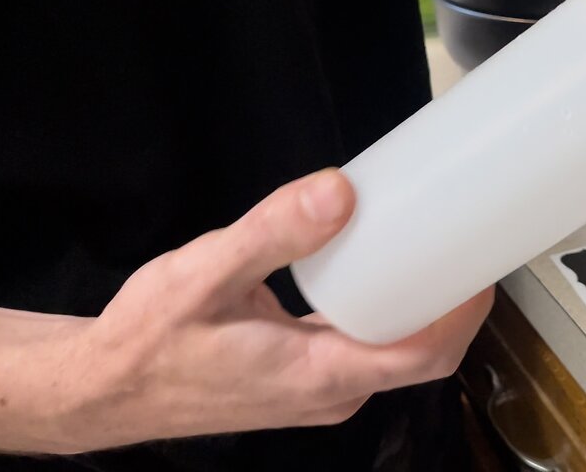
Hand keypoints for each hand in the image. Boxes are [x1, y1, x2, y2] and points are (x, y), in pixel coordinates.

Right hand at [49, 169, 491, 452]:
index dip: (464, 314)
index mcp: (320, 375)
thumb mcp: (205, 274)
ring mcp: (318, 391)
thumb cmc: (147, 341)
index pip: (423, 356)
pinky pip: (363, 348)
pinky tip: (375, 270)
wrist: (102, 387)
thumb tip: (340, 194)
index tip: (483, 267)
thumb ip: (273, 233)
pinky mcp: (303, 379)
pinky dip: (382, 312)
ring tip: (429, 247)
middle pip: (419, 355)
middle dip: (451, 304)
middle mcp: (330, 392)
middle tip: (463, 243)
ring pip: (391, 351)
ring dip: (417, 306)